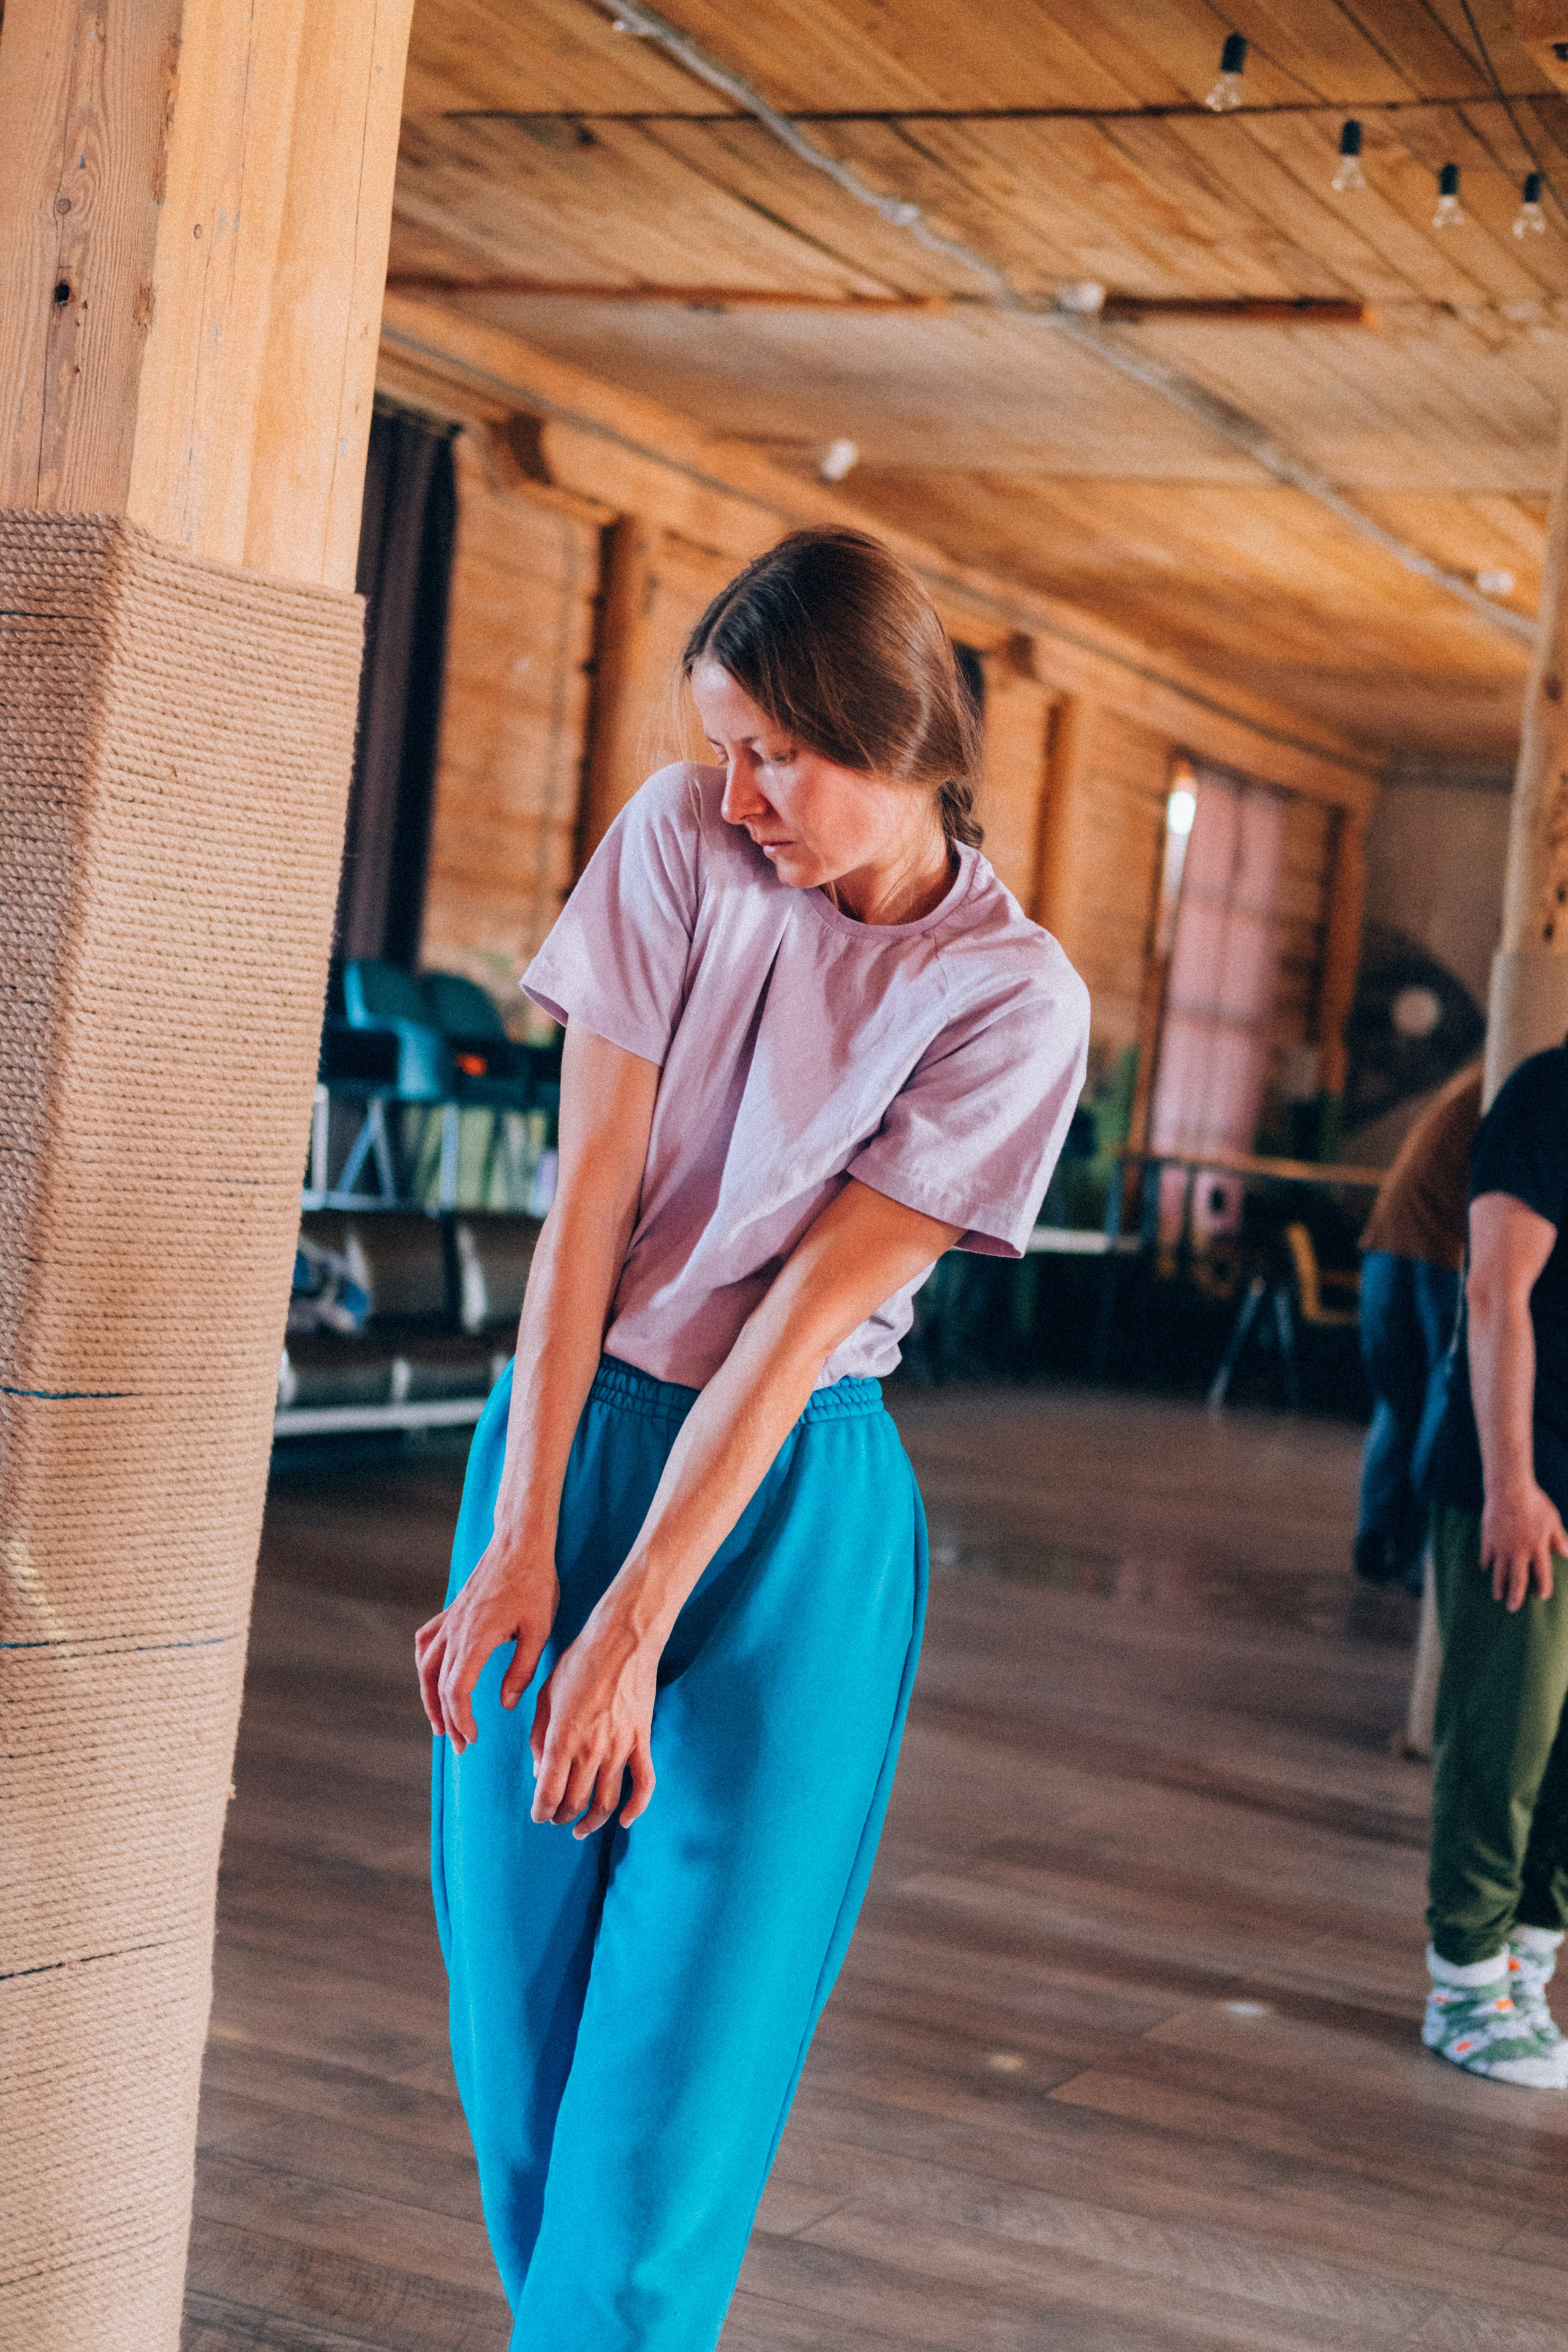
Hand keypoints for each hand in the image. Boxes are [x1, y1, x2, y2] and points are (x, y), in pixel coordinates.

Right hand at [416, 1528, 559, 1752]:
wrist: (521, 1543)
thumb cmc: (535, 1584)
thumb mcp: (538, 1631)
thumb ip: (522, 1671)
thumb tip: (506, 1704)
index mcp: (476, 1639)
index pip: (456, 1691)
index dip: (460, 1719)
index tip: (471, 1738)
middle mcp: (455, 1631)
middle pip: (439, 1685)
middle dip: (447, 1719)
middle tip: (459, 1745)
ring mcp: (450, 1619)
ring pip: (426, 1666)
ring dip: (429, 1697)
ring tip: (438, 1722)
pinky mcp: (452, 1610)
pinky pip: (427, 1641)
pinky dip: (424, 1663)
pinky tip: (429, 1675)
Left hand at [529, 1603, 657, 1838]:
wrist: (622, 1638)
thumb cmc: (579, 1662)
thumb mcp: (546, 1696)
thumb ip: (539, 1737)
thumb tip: (539, 1772)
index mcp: (563, 1737)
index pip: (549, 1793)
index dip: (541, 1812)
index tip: (538, 1816)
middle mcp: (592, 1748)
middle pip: (576, 1802)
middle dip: (562, 1817)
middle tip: (557, 1818)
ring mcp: (621, 1746)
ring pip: (607, 1801)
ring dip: (592, 1821)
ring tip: (582, 1826)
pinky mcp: (642, 1741)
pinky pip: (644, 1784)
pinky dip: (637, 1808)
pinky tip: (626, 1820)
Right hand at [1481, 1482, 1567, 1610]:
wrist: (1509, 1488)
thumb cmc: (1535, 1502)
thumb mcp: (1552, 1520)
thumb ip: (1559, 1538)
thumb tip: (1567, 1553)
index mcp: (1538, 1547)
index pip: (1542, 1574)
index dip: (1543, 1587)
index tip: (1542, 1596)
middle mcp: (1519, 1551)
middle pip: (1517, 1579)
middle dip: (1516, 1596)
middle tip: (1513, 1608)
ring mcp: (1502, 1546)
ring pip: (1499, 1572)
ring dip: (1499, 1586)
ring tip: (1498, 1597)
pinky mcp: (1489, 1539)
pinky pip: (1486, 1556)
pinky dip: (1486, 1564)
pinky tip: (1486, 1569)